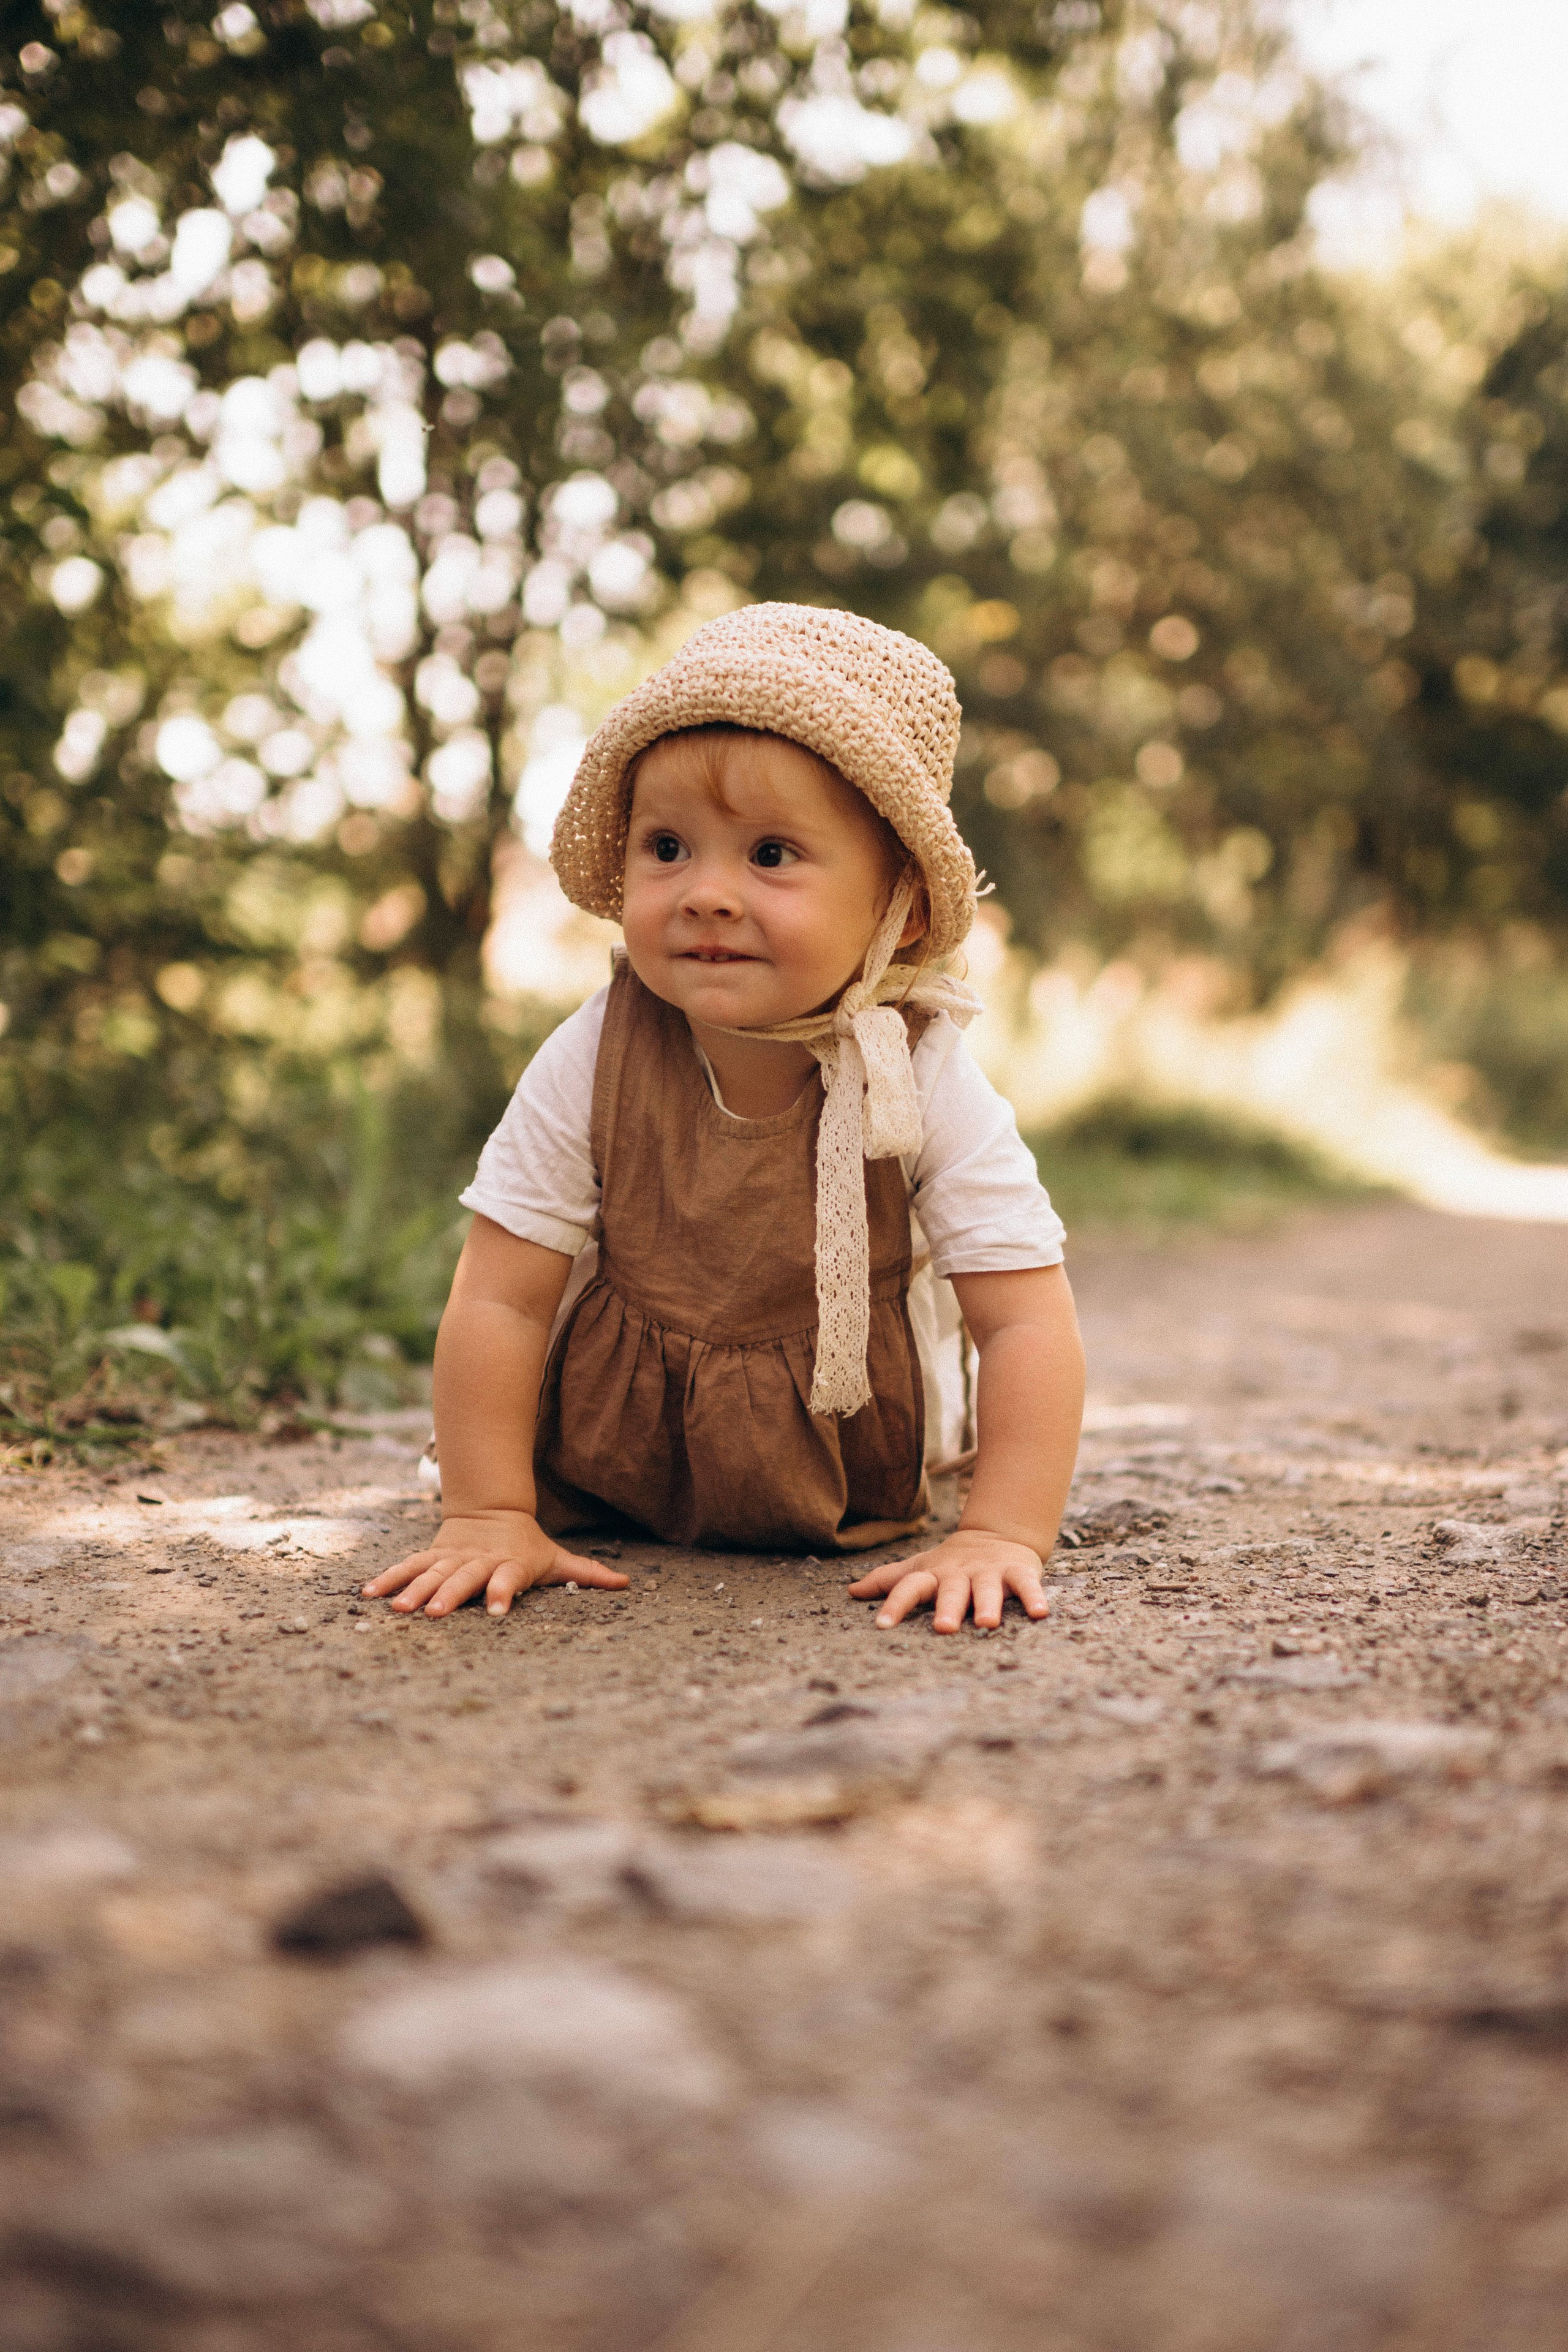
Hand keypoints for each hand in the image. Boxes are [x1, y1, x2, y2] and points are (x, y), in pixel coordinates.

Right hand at [361, 1509, 627, 1618]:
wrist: (492, 1511)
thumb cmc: (528, 1546)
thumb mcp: (557, 1559)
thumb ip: (587, 1573)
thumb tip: (628, 1584)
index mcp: (509, 1564)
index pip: (507, 1579)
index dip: (502, 1592)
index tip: (496, 1611)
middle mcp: (478, 1562)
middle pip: (463, 1578)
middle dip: (449, 1595)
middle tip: (435, 1614)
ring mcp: (451, 1558)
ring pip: (429, 1573)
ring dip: (412, 1589)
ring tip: (397, 1609)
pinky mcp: (431, 1556)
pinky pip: (407, 1566)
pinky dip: (388, 1577)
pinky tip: (367, 1593)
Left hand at [848, 1529, 1048, 1633]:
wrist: (996, 1535)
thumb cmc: (951, 1564)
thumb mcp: (921, 1569)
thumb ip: (890, 1581)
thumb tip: (851, 1591)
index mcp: (933, 1575)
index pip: (910, 1586)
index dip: (895, 1603)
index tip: (881, 1625)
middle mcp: (959, 1573)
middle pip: (951, 1590)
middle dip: (947, 1607)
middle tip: (943, 1627)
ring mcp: (989, 1572)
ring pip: (987, 1588)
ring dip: (987, 1604)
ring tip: (986, 1623)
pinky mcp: (1017, 1571)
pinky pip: (1026, 1585)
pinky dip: (1033, 1597)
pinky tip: (1040, 1613)